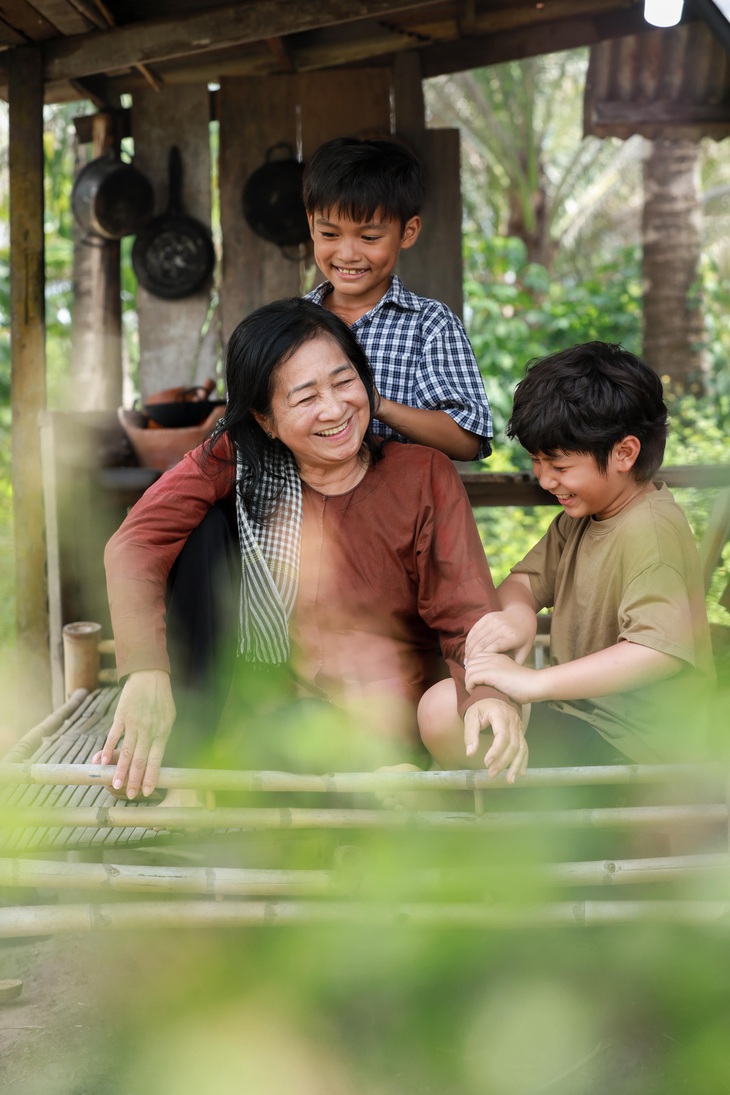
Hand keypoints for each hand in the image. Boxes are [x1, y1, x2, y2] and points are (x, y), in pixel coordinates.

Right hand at [92, 670, 175, 797]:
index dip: (151, 777)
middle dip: (134, 779)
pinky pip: (113, 736)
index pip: (156, 760)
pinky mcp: (121, 716)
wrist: (149, 676)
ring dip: (120, 770)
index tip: (147, 792)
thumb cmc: (161, 700)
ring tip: (114, 785)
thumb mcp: (168, 718)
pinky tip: (102, 762)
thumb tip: (154, 758)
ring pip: (126, 751)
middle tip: (130, 795)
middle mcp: (148, 730)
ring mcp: (134, 724)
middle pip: (140, 759)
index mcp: (162, 732)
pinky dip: (107, 749)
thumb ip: (161, 738)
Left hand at [463, 698, 527, 782]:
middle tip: (491, 774)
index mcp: (500, 715)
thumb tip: (470, 753)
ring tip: (508, 780)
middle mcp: (513, 721)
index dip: (496, 751)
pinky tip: (520, 773)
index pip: (502, 735)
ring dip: (516, 765)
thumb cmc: (480, 708)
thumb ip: (470, 734)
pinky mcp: (520, 733)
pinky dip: (523, 761)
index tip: (486, 762)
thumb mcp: (471, 716)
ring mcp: (519, 727)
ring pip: (521, 748)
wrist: (492, 697)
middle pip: (513, 744)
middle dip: (503, 761)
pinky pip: (525, 748)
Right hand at [465, 605, 536, 664]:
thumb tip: (507, 678)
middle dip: (473, 656)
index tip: (477, 669)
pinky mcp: (488, 617)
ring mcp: (494, 620)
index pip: (493, 649)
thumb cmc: (524, 637)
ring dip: (469, 648)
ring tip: (466, 659)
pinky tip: (468, 648)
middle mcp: (502, 627)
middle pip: (482, 643)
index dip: (483, 659)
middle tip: (468, 666)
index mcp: (511, 637)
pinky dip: (469, 639)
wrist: (523, 615)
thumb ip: (516, 663)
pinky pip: (475, 629)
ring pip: (476, 636)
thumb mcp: (524, 650)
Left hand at [465, 652, 543, 706]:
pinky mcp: (491, 673)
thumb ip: (498, 675)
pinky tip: (475, 692)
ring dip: (469, 682)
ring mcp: (492, 664)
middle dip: (469, 676)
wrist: (535, 684)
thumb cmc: (526, 685)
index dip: (474, 669)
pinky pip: (471, 678)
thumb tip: (486, 684)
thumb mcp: (509, 676)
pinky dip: (470, 686)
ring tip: (474, 691)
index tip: (476, 681)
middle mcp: (493, 657)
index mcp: (498, 656)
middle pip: (471, 663)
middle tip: (473, 687)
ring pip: (469, 670)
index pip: (477, 658)